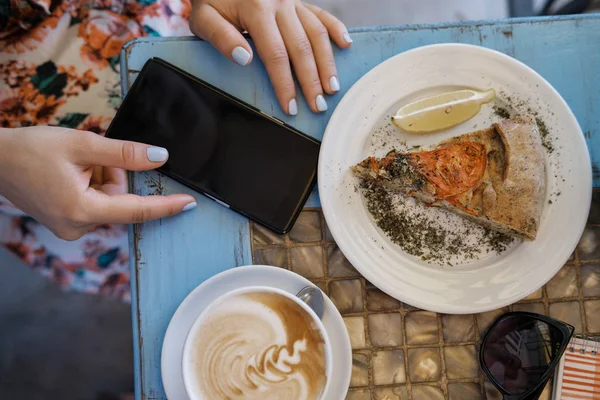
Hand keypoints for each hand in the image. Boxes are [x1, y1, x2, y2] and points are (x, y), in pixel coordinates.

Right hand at [0, 127, 196, 240]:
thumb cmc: (30, 150)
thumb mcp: (82, 144)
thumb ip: (125, 153)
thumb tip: (160, 157)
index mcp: (82, 210)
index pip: (137, 210)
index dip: (166, 206)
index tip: (190, 204)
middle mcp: (77, 227)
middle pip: (121, 199)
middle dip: (113, 174)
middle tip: (89, 157)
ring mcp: (70, 227)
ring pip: (109, 199)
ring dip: (101, 177)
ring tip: (72, 163)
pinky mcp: (66, 222)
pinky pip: (95, 202)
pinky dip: (92, 185)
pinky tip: (71, 172)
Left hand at [189, 0, 351, 114]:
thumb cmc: (212, 0)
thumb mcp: (204, 18)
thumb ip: (220, 37)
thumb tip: (244, 58)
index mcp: (256, 8)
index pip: (276, 54)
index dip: (285, 83)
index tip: (291, 107)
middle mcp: (279, 2)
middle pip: (301, 48)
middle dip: (311, 80)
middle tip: (319, 106)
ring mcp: (292, 0)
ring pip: (316, 33)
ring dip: (327, 62)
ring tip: (332, 87)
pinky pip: (322, 14)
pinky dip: (336, 28)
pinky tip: (346, 45)